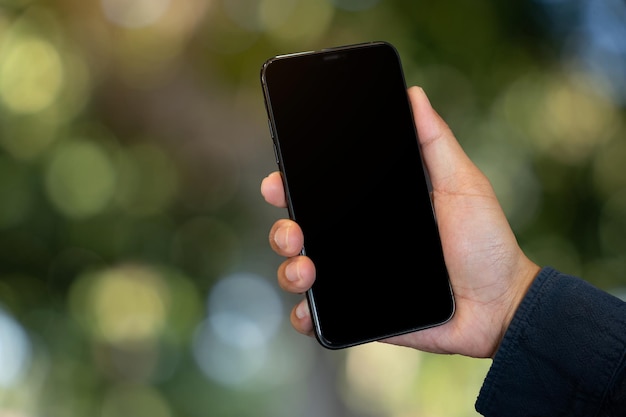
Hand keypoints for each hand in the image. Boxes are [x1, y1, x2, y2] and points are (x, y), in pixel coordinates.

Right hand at [261, 86, 540, 357]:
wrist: (502, 303)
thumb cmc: (485, 241)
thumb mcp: (462, 184)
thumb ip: (436, 143)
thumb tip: (413, 95)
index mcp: (373, 209)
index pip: (321, 195)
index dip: (291, 186)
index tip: (278, 182)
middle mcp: (356, 242)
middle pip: (300, 232)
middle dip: (283, 230)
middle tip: (294, 231)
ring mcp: (355, 279)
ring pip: (302, 273)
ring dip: (289, 271)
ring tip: (306, 270)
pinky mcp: (362, 315)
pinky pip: (321, 318)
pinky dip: (304, 317)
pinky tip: (307, 313)